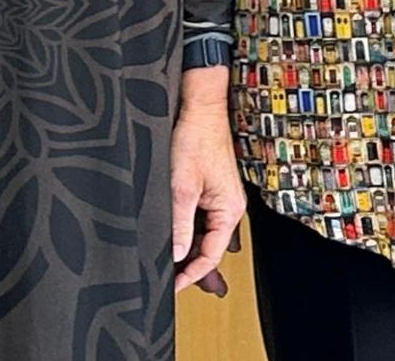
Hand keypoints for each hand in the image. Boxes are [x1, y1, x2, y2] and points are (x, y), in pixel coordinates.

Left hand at [169, 68, 244, 296]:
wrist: (199, 107)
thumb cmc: (196, 139)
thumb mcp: (182, 187)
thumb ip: (179, 225)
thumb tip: (174, 256)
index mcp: (229, 210)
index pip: (211, 255)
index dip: (190, 275)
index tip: (171, 287)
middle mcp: (228, 207)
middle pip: (208, 247)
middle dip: (188, 265)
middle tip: (166, 280)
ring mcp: (219, 198)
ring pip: (201, 234)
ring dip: (184, 247)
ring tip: (164, 263)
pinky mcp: (208, 189)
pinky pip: (198, 219)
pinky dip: (184, 230)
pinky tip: (167, 236)